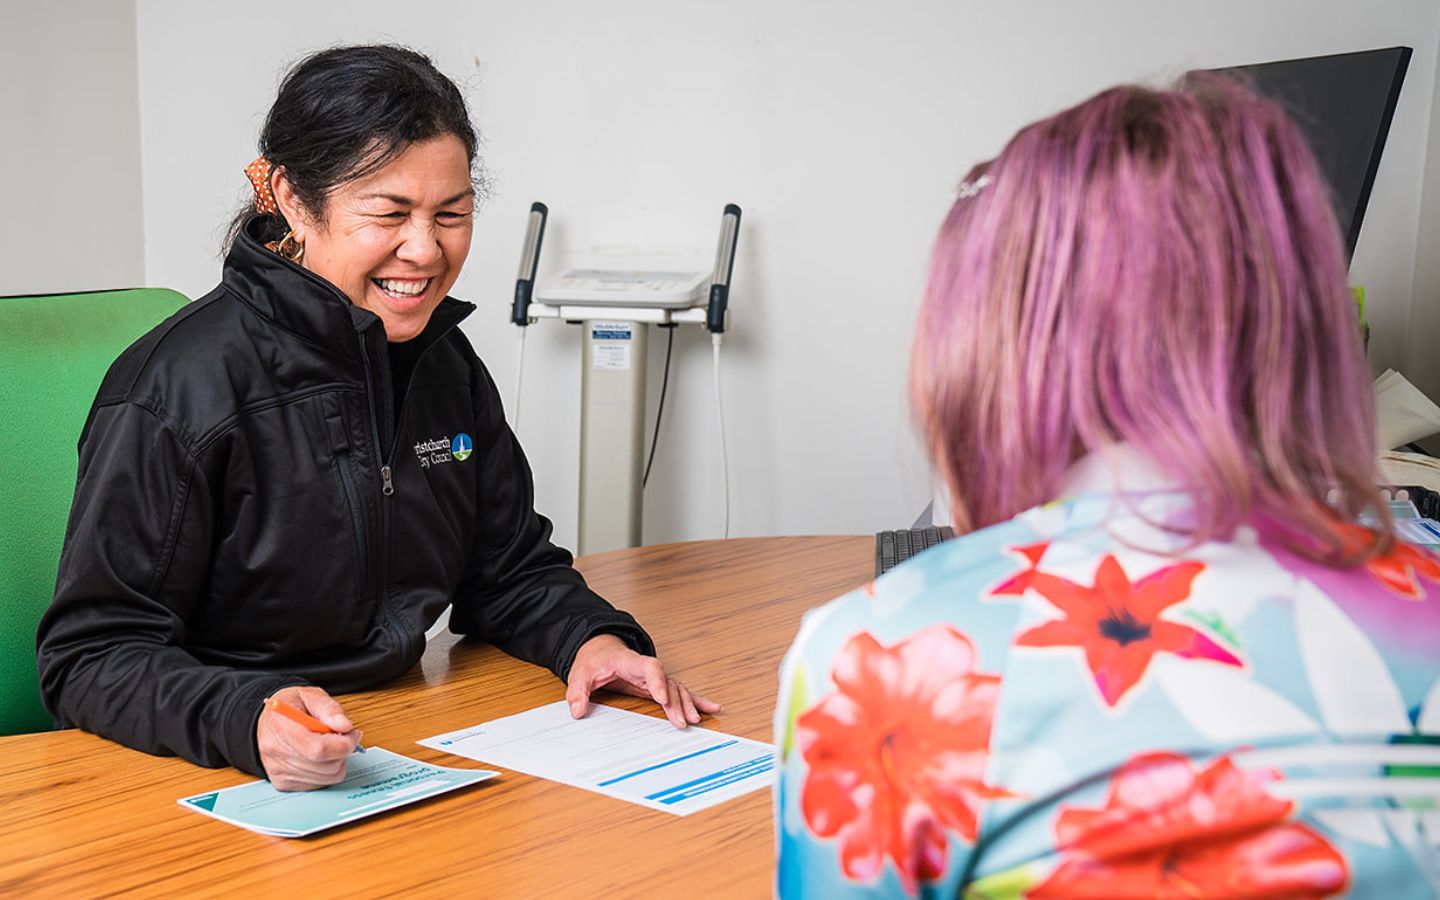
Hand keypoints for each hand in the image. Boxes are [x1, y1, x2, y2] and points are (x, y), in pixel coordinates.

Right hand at [256, 685, 362, 790]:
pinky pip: (319, 784)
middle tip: (340, 736)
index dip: (343, 744)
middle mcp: (277, 752)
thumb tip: (345, 726)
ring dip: (336, 761)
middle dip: (342, 751)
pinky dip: (326, 771)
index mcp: (282, 726)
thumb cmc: (290, 707)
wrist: (267, 722)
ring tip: (328, 744)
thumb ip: (329, 708)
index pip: (319, 748)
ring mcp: (278, 771)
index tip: (351, 734)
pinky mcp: (283, 783)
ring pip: (327, 777)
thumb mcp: (311, 695)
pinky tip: (318, 756)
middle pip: (326, 765)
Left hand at [566, 635, 720, 728]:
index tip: (661, 698)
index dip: (658, 681)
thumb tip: (577, 710)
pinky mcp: (658, 685)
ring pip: (676, 688)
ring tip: (695, 719)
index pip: (649, 667)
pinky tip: (711, 707)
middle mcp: (647, 668)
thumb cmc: (594, 659)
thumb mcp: (580, 673)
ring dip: (687, 703)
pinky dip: (695, 699)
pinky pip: (679, 691)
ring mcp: (655, 677)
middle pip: (668, 682)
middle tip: (681, 721)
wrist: (601, 649)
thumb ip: (578, 692)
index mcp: (630, 661)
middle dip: (676, 701)